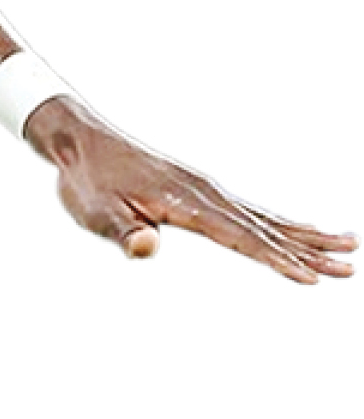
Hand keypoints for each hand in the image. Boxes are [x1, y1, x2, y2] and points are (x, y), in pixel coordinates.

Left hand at [34, 102, 354, 284]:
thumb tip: (145, 250)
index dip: (276, 260)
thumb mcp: (95, 211)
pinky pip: (251, 210)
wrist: (82, 141)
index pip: (242, 237)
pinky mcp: (201, 190)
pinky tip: (299, 229)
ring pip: (267, 217)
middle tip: (350, 266)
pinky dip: (281, 222)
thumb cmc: (87, 180)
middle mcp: (206, 193)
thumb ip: (123, 232)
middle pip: (268, 227)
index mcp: (187, 202)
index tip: (310, 277)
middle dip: (310, 250)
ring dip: (307, 234)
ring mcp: (207, 189)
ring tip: (348, 244)